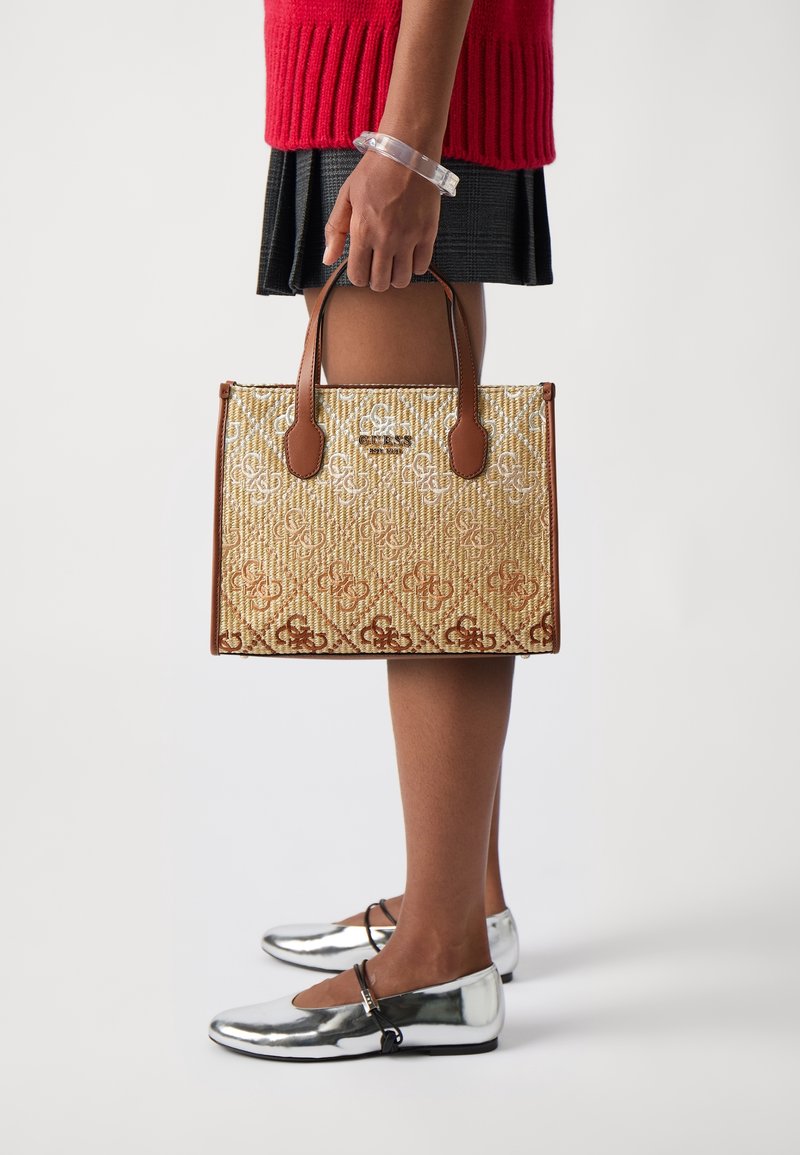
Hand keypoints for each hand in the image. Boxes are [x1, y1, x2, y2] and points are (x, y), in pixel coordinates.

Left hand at [322, 149, 441, 290]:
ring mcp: (409, 238)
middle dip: (375, 280)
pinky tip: (410, 254)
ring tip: (394, 263)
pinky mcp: (428, 233)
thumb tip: (328, 260)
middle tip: (377, 266)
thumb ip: (335, 230)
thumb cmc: (374, 172)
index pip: (358, 276)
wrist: (408, 152)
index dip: (358, 277)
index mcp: (362, 231)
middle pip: (380, 283)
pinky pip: (422, 267)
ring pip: (402, 280)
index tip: (361, 267)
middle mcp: (385, 239)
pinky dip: (415, 267)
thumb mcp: (346, 197)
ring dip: (395, 277)